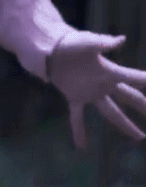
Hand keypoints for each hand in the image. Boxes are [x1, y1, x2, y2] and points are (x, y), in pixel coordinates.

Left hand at [47, 30, 145, 149]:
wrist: (51, 48)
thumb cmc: (71, 43)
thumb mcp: (89, 42)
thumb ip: (105, 43)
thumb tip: (123, 39)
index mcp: (109, 72)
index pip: (132, 78)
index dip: (145, 81)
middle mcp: (104, 85)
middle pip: (129, 98)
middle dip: (143, 107)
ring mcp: (91, 93)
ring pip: (112, 113)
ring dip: (125, 124)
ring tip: (139, 136)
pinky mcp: (75, 98)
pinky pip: (77, 118)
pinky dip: (79, 131)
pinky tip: (81, 147)